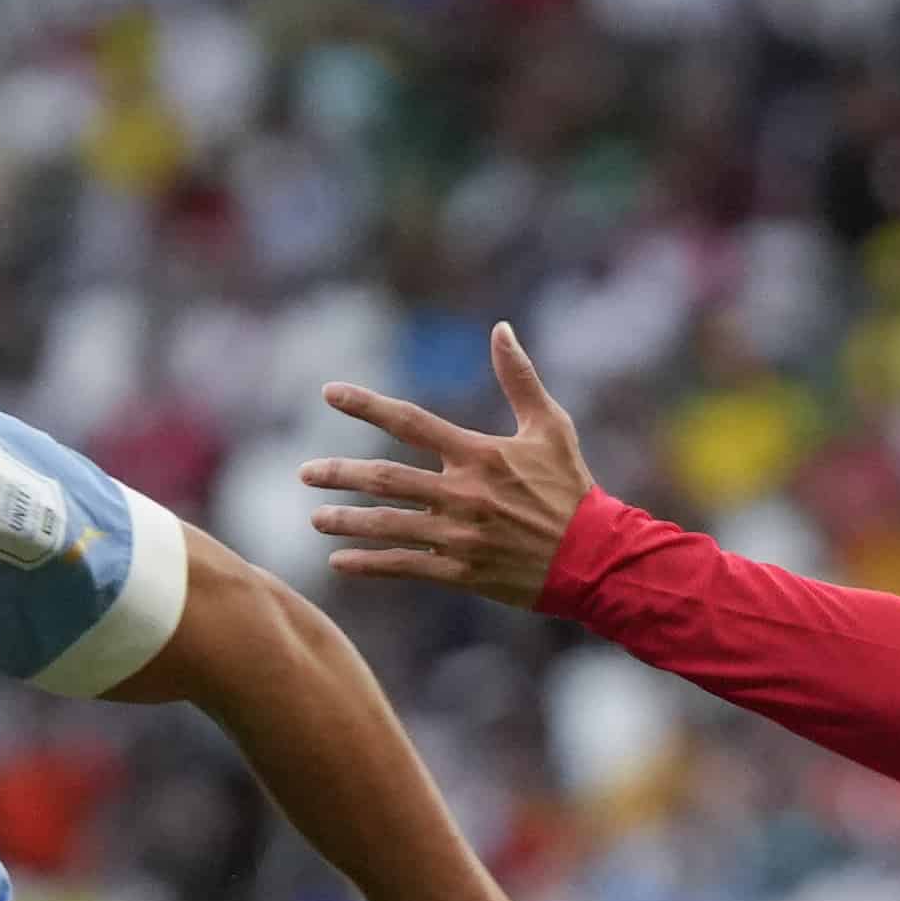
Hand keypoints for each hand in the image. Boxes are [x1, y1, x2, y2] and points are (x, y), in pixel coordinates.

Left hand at [304, 323, 594, 609]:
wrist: (595, 558)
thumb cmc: (571, 489)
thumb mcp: (551, 426)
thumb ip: (520, 377)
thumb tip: (501, 328)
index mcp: (478, 454)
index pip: (410, 422)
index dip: (366, 405)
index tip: (329, 393)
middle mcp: (462, 493)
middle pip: (386, 478)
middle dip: (340, 474)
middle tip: (304, 473)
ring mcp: (459, 536)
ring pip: (388, 524)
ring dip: (346, 520)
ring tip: (314, 517)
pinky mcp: (461, 572)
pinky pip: (405, 566)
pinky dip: (369, 564)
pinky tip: (339, 562)